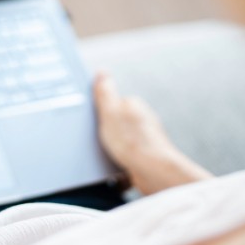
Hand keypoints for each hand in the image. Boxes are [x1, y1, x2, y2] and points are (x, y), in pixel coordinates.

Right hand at [94, 72, 210, 194]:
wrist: (152, 172)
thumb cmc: (132, 142)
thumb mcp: (110, 111)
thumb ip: (105, 91)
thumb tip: (102, 72)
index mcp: (133, 105)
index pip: (111, 101)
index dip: (99, 111)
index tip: (92, 119)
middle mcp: (141, 120)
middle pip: (115, 121)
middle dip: (105, 129)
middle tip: (97, 137)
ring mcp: (144, 139)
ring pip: (120, 140)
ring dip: (112, 146)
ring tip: (106, 153)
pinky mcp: (144, 157)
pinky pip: (125, 157)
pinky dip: (119, 160)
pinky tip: (114, 165)